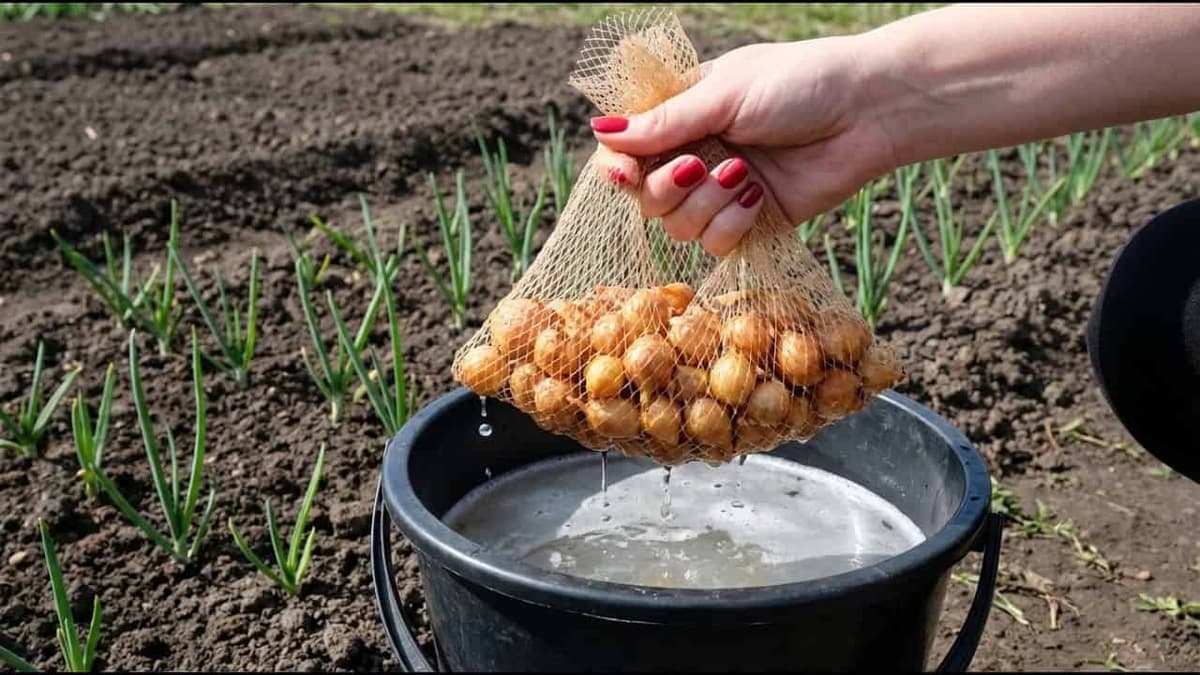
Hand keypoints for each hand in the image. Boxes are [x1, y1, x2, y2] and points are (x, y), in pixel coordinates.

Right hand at [590, 34, 899, 255]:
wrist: (868, 111)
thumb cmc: (800, 83)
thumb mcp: (725, 95)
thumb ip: (664, 123)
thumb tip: (601, 131)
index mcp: (682, 114)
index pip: (626, 149)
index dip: (616, 168)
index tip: (622, 174)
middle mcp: (696, 154)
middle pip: (644, 196)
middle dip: (665, 188)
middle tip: (697, 166)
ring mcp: (722, 191)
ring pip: (678, 226)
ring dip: (706, 204)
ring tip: (743, 174)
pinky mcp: (752, 221)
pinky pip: (716, 243)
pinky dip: (732, 223)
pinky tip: (758, 196)